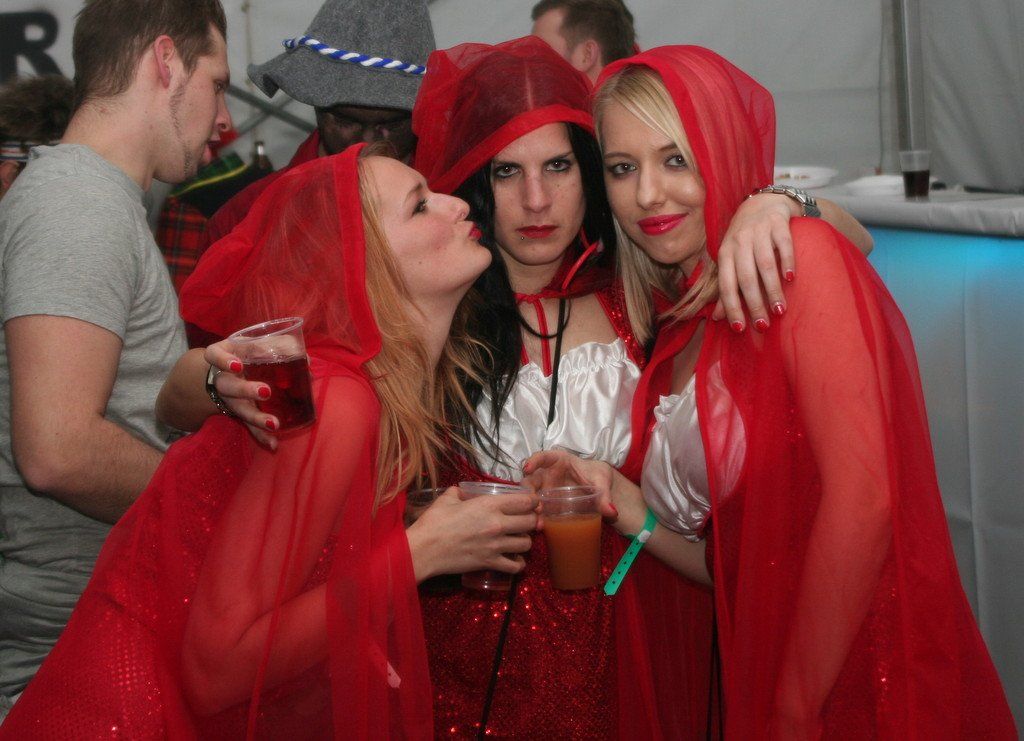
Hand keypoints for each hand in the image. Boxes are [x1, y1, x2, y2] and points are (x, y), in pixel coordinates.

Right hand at [205, 341, 278, 449]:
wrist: (225, 371)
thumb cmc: (246, 353)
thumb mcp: (256, 344)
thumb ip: (280, 347)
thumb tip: (306, 360)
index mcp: (224, 356)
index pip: (215, 356)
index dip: (223, 361)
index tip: (237, 366)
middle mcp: (223, 379)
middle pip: (227, 386)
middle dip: (245, 390)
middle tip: (266, 392)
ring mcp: (229, 398)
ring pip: (238, 409)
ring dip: (256, 418)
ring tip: (274, 424)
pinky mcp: (238, 412)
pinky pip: (247, 425)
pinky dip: (260, 435)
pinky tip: (273, 444)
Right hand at [407, 487, 537, 580]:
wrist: (424, 549)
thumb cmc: (434, 522)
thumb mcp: (447, 499)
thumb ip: (460, 492)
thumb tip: (463, 491)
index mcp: (489, 505)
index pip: (525, 501)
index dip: (533, 501)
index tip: (532, 502)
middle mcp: (497, 524)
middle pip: (531, 521)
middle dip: (532, 519)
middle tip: (527, 520)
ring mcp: (495, 545)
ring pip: (527, 543)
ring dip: (525, 541)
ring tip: (518, 539)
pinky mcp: (490, 563)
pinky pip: (516, 566)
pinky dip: (519, 563)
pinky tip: (514, 558)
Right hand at [521, 449, 616, 520]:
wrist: (599, 488)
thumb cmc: (598, 476)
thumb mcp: (602, 482)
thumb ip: (605, 495)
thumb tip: (612, 512)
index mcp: (559, 460)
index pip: (543, 457)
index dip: (533, 461)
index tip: (527, 468)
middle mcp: (548, 474)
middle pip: (531, 478)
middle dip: (529, 490)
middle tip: (535, 504)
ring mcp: (546, 489)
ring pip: (531, 495)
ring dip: (530, 506)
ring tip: (537, 518)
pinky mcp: (547, 503)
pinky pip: (538, 508)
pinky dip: (537, 516)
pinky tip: (540, 526)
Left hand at [713, 193, 796, 330]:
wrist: (762, 204)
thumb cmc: (745, 239)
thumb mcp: (732, 260)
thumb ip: (727, 288)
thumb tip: (717, 318)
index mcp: (725, 253)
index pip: (726, 284)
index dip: (732, 307)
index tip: (740, 329)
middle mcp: (739, 242)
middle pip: (746, 277)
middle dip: (754, 304)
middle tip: (763, 325)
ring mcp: (758, 231)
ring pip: (764, 264)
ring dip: (772, 289)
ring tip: (779, 310)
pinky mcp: (777, 223)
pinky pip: (782, 244)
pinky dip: (787, 261)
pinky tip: (791, 278)